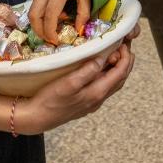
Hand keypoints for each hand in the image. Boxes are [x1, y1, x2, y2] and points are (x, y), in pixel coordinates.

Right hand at [14, 42, 135, 133]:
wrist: (37, 118)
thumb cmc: (51, 99)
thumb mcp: (69, 82)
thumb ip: (88, 71)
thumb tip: (103, 58)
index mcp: (97, 92)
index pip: (120, 73)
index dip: (125, 57)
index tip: (123, 44)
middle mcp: (98, 99)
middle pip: (120, 79)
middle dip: (126, 62)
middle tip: (124, 46)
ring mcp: (92, 102)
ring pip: (112, 84)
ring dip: (118, 69)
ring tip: (116, 55)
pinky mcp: (85, 103)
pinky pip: (103, 87)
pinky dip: (108, 75)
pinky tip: (100, 69)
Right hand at [30, 0, 91, 41]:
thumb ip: (83, 13)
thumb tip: (79, 30)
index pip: (49, 16)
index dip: (50, 32)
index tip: (55, 41)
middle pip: (34, 14)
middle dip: (39, 30)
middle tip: (49, 38)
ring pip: (33, 8)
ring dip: (40, 21)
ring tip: (53, 26)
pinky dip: (42, 10)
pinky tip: (54, 11)